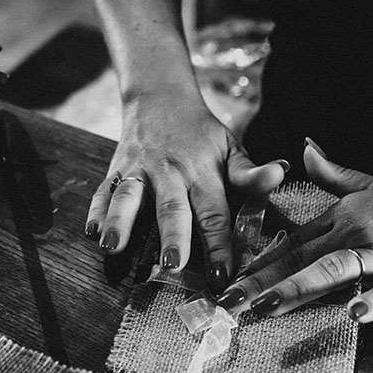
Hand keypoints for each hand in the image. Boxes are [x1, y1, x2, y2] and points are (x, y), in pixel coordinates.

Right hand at [85, 90, 286, 291]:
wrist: (160, 97)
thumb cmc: (201, 135)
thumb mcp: (231, 148)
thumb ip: (250, 173)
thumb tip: (280, 173)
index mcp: (203, 172)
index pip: (214, 213)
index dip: (219, 245)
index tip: (222, 275)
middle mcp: (169, 172)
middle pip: (171, 207)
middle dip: (172, 236)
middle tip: (172, 265)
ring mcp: (139, 170)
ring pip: (128, 197)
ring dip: (120, 222)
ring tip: (113, 247)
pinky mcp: (115, 169)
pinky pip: (102, 191)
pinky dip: (96, 211)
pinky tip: (92, 232)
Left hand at [216, 140, 372, 321]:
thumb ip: (334, 175)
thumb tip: (305, 149)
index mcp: (345, 217)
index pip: (291, 241)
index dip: (256, 262)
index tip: (226, 281)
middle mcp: (358, 232)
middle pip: (302, 258)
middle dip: (261, 281)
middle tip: (226, 303)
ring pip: (335, 269)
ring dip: (298, 288)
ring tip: (267, 307)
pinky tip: (355, 315)